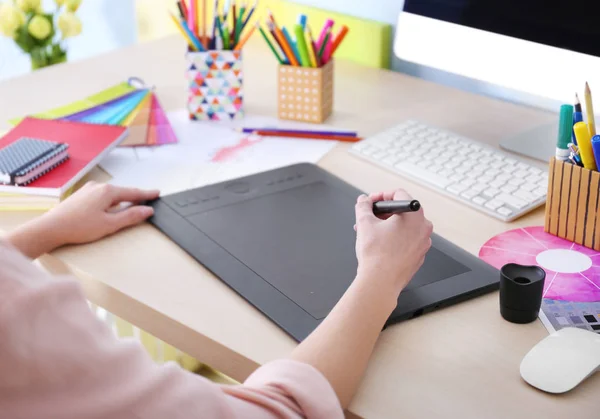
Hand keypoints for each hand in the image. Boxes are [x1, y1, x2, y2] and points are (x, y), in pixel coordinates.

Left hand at [7, 182, 159, 258]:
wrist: (51, 228)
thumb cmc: (80, 227)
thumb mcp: (110, 224)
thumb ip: (130, 216)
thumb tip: (147, 210)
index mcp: (108, 191)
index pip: (133, 192)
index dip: (146, 194)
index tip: (157, 193)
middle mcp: (98, 186)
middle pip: (122, 192)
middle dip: (134, 197)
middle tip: (147, 201)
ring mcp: (88, 189)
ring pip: (111, 194)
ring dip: (121, 200)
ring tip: (130, 206)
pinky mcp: (80, 195)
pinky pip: (101, 196)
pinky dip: (110, 201)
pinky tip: (109, 209)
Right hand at [354, 189, 432, 294]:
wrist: (380, 282)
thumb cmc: (377, 255)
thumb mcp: (365, 223)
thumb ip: (363, 206)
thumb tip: (363, 201)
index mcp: (414, 214)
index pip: (398, 194)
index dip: (381, 196)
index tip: (371, 202)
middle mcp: (423, 227)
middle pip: (402, 211)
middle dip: (382, 213)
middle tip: (368, 217)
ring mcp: (422, 243)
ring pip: (403, 227)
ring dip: (386, 226)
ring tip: (369, 233)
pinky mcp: (418, 256)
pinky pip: (406, 241)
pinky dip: (393, 239)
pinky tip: (379, 245)